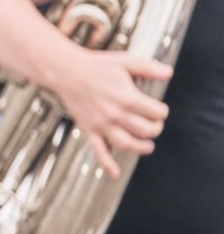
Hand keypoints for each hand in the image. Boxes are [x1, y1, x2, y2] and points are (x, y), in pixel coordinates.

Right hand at [50, 47, 171, 177]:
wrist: (64, 70)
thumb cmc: (94, 65)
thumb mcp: (125, 61)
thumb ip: (149, 67)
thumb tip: (169, 72)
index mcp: (127, 98)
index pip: (157, 113)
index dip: (161, 111)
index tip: (158, 108)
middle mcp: (115, 114)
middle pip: (146, 130)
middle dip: (155, 128)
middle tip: (153, 123)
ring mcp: (102, 124)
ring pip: (128, 144)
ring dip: (142, 147)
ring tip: (147, 145)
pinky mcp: (89, 129)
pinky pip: (98, 151)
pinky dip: (107, 164)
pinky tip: (115, 173)